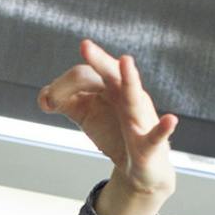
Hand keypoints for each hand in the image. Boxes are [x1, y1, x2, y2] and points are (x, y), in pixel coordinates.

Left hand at [39, 38, 179, 214]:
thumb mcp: (86, 115)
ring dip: (130, 81)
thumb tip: (44, 99)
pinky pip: (157, 135)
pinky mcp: (150, 145)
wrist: (141, 168)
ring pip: (135, 97)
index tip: (50, 103)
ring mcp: (141, 118)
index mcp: (111, 88)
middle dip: (99, 60)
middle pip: (112, 74)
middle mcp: (128, 97)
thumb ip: (65, 102)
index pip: (84, 76)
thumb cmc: (114, 133)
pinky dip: (163, 128)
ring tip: (126, 62)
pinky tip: (170, 120)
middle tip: (84, 46)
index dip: (62, 88)